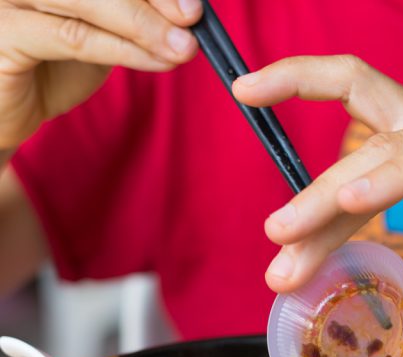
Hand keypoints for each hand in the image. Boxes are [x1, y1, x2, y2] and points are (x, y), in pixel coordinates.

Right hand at [0, 0, 201, 148]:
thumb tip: (185, 10)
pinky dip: (124, 49)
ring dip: (144, 25)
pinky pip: (75, 37)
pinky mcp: (3, 32)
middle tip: (193, 17)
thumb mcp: (98, 31)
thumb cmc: (50, 65)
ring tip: (183, 47)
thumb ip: (131, 15)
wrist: (5, 111)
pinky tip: (158, 60)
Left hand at [233, 55, 402, 356]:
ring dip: (331, 197)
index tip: (250, 109)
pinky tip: (354, 196)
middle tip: (272, 249)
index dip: (301, 114)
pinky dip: (393, 176)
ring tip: (285, 236)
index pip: (354, 127)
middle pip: (356, 148)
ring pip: (385, 153)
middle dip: (309, 202)